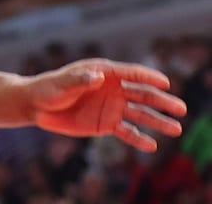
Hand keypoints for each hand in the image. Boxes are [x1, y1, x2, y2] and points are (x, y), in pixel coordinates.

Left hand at [27, 59, 185, 150]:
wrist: (37, 106)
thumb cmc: (48, 88)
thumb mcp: (62, 83)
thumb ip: (80, 80)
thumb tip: (99, 77)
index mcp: (104, 72)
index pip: (131, 73)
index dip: (149, 77)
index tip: (166, 82)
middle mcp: (113, 89)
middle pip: (142, 94)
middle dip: (162, 101)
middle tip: (181, 109)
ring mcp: (112, 107)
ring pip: (140, 114)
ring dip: (158, 121)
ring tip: (176, 129)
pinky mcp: (106, 123)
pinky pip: (126, 132)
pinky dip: (139, 138)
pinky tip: (152, 145)